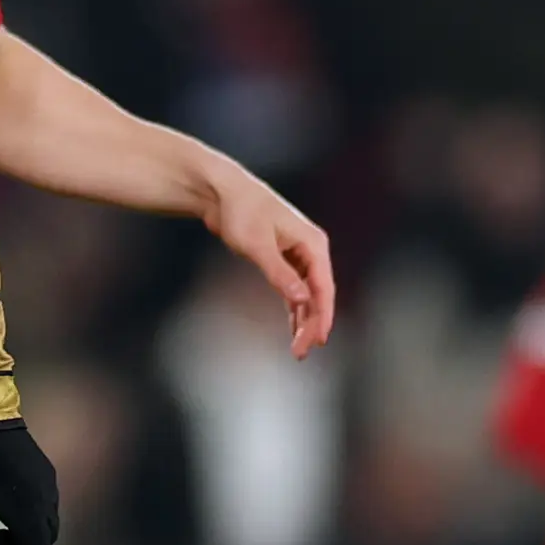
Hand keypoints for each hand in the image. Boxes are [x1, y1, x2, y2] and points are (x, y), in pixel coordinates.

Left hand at [204, 165, 335, 357]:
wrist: (220, 192)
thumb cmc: (240, 212)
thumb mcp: (258, 246)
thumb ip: (280, 274)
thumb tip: (302, 299)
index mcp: (313, 243)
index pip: (324, 287)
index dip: (322, 316)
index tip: (317, 341)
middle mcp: (310, 249)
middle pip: (318, 294)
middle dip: (312, 324)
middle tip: (301, 352)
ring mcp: (297, 254)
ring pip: (307, 294)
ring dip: (303, 320)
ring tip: (297, 348)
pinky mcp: (282, 258)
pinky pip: (294, 289)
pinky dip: (293, 308)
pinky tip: (292, 328)